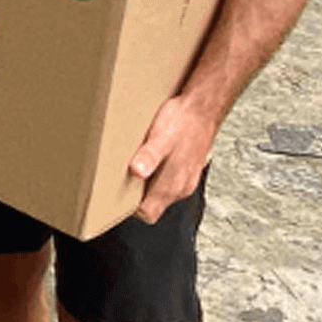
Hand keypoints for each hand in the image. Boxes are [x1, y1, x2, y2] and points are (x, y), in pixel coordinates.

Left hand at [128, 92, 218, 222]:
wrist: (204, 108)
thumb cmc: (183, 121)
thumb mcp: (161, 137)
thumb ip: (149, 156)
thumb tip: (136, 172)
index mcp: (173, 185)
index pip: (149, 214)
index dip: (131, 209)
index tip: (117, 195)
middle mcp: (181, 187)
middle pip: (154, 205)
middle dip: (136, 197)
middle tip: (119, 179)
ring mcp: (186, 179)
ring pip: (162, 193)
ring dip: (146, 185)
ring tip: (133, 166)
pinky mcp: (187, 169)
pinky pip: (169, 180)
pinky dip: (157, 175)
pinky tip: (150, 158)